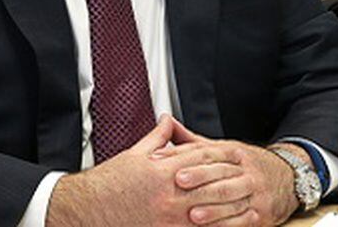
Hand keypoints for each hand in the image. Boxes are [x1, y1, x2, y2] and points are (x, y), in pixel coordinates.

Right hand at [46, 115, 243, 226]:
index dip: (222, 153)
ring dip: (230, 206)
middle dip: (232, 178)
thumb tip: (168, 120)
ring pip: (209, 209)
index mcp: (163, 169)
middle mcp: (169, 193)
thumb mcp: (135, 153)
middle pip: (211, 182)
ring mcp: (169, 216)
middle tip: (248, 174)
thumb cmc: (109, 183)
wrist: (88, 209)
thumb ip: (158, 137)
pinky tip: (224, 225)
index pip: (202, 156)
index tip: (236, 151)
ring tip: (247, 202)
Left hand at [156, 138, 301, 225]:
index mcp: (235, 152)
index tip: (175, 169)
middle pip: (222, 175)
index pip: (212, 154)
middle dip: (201, 180)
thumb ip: (193, 142)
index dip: (192, 161)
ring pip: (234, 199)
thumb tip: (166, 124)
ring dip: (213, 208)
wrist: (288, 177)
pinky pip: (245, 220)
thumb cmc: (246, 165)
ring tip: (193, 214)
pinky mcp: (263, 213)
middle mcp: (247, 171)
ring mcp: (256, 192)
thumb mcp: (224, 149)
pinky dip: (228, 224)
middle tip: (180, 184)